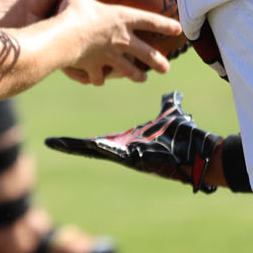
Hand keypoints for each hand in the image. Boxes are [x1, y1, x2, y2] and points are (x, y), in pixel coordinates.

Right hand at [45, 91, 221, 191]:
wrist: (200, 153)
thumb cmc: (186, 137)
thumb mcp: (171, 116)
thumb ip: (168, 104)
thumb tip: (172, 94)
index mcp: (130, 142)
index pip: (101, 140)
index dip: (83, 138)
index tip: (65, 138)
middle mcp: (126, 151)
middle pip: (93, 148)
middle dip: (72, 146)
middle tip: (52, 143)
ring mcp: (130, 156)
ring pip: (98, 152)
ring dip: (78, 149)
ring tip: (58, 145)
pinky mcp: (137, 158)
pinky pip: (114, 153)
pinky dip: (99, 149)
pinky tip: (86, 144)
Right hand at [54, 0, 179, 83]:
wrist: (64, 38)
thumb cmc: (74, 13)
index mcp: (122, 19)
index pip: (151, 21)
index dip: (166, 25)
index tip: (178, 30)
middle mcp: (122, 39)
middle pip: (147, 53)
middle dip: (159, 61)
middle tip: (166, 68)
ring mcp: (111, 57)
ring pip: (130, 70)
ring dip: (137, 75)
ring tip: (142, 79)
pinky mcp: (97, 68)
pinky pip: (100, 76)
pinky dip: (99, 78)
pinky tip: (99, 80)